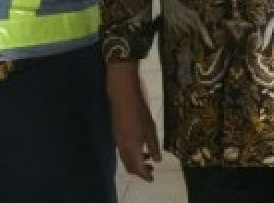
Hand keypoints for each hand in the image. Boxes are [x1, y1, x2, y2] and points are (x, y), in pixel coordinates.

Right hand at [106, 62, 160, 181]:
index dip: (145, 175)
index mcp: (131, 148)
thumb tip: (157, 159)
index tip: (152, 178)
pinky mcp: (116, 133)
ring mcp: (118, 140)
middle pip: (129, 166)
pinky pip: (123, 150)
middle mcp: (122, 147)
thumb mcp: (151, 129)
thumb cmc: (139, 110)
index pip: (137, 169)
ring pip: (125, 158)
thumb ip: (154, 146)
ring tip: (149, 157)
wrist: (123, 95)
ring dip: (136, 161)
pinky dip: (131, 153)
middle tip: (151, 169)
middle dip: (140, 170)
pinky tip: (141, 145)